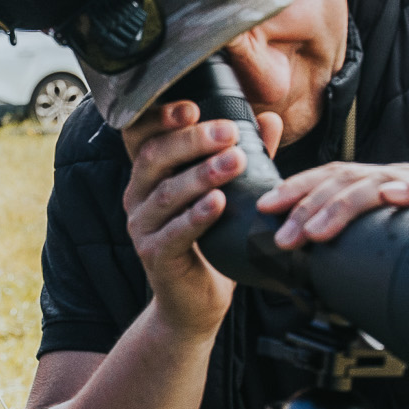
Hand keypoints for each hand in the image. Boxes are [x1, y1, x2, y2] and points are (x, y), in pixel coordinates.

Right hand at [121, 99, 283, 337]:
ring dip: (201, 175)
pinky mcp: (155, 255)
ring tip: (234, 162)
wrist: (195, 302)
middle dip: (192, 141)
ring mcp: (142, 227)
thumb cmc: (211, 243)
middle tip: (229, 132)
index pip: (143, 136)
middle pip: (155, 158)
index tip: (193, 106)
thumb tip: (271, 118)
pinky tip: (219, 202)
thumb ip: (244, 156)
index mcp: (149, 175)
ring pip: (166, 193)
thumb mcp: (229, 193)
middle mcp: (137, 197)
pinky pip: (174, 232)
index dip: (160, 118)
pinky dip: (197, 216)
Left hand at [255, 161, 408, 248]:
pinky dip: (407, 189)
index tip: (265, 208)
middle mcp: (393, 178)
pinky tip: (390, 196)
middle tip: (286, 237)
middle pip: (342, 180)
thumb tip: (314, 288)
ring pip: (374, 184)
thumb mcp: (387, 251)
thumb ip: (357, 258)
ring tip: (318, 230)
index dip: (295, 190)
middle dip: (307, 207)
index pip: (328, 179)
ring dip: (341, 206)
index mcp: (375, 188)